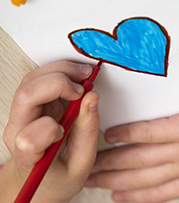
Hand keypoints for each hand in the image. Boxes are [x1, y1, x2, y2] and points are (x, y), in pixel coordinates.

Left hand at [2, 61, 99, 202]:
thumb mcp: (81, 163)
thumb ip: (88, 131)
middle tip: (85, 82)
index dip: (53, 125)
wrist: (42, 175)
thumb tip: (92, 98)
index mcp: (28, 155)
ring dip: (61, 71)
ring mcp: (23, 113)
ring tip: (84, 75)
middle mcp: (19, 128)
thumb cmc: (58, 175)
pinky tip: (76, 77)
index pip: (28, 138)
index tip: (76, 118)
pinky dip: (60, 72)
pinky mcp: (32, 102)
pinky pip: (40, 79)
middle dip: (60, 80)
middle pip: (28, 94)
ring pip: (32, 80)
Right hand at [87, 103, 178, 202]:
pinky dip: (129, 134)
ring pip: (139, 158)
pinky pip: (150, 133)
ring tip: (94, 163)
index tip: (117, 196)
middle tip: (91, 180)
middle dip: (114, 180)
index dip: (135, 196)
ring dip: (114, 162)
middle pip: (141, 177)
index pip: (158, 192)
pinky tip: (113, 135)